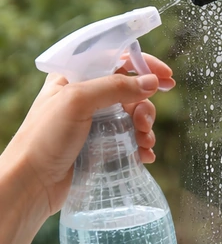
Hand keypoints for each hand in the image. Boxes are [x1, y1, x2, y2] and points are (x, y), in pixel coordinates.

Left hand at [0, 54, 174, 218]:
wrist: (31, 184)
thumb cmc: (44, 138)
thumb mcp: (77, 101)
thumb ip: (115, 87)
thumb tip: (153, 82)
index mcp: (74, 78)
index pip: (116, 59)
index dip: (144, 65)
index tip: (167, 77)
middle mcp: (85, 97)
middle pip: (130, 91)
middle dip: (144, 106)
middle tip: (144, 122)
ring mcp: (93, 122)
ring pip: (133, 116)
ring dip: (145, 128)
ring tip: (143, 143)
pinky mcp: (100, 145)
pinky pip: (130, 139)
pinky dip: (141, 145)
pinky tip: (144, 155)